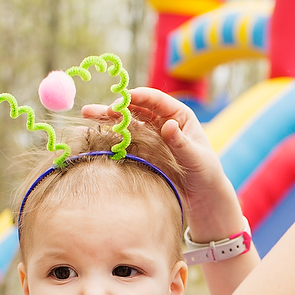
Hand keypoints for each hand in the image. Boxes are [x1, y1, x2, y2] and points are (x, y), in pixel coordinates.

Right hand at [82, 87, 243, 241]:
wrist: (203, 197)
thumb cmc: (206, 173)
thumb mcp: (196, 157)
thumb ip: (181, 142)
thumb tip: (168, 125)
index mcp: (179, 116)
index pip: (156, 100)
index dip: (138, 97)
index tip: (121, 99)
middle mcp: (163, 121)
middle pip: (136, 109)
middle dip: (115, 107)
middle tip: (94, 109)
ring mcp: (152, 136)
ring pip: (128, 123)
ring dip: (108, 119)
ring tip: (87, 115)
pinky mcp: (145, 151)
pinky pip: (127, 141)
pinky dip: (112, 137)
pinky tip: (96, 134)